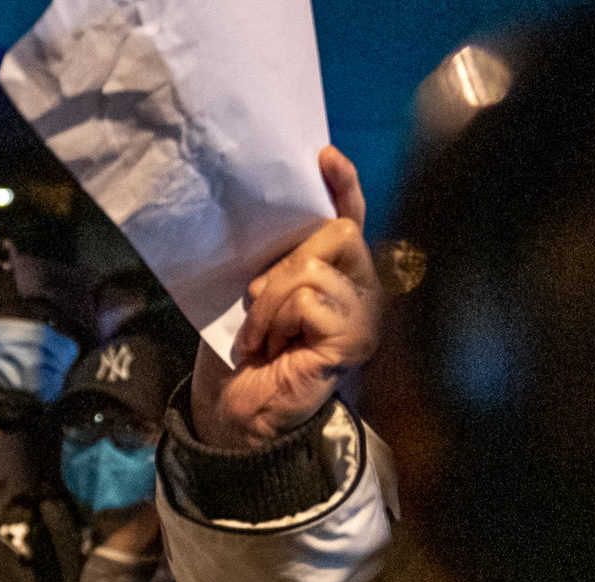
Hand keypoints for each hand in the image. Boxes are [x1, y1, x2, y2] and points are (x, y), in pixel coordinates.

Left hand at [191, 146, 380, 450]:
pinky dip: (275, 319)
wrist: (232, 412)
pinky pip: (308, 298)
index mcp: (337, 275)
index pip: (350, 218)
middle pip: (337, 232)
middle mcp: (360, 292)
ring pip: (314, 267)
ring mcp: (362, 316)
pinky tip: (271, 347)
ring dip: (270, 300)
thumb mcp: (253, 292)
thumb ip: (276, 257)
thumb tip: (269, 213)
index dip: (342, 185)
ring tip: (261, 334)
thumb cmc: (241, 355)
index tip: (322, 155)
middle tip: (257, 300)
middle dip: (284, 262)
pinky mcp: (352, 339)